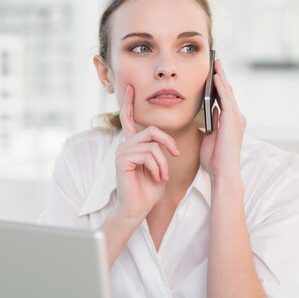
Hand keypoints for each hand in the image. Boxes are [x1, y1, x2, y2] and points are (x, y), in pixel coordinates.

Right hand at [114, 85, 179, 223]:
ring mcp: (122, 151)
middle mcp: (125, 145)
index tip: (131, 88)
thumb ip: (160, 151)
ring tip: (162, 176)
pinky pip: (148, 154)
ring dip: (163, 162)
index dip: (130, 103)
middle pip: (152, 130)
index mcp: (132, 144)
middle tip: (176, 155)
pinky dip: (157, 167)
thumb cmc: (149, 190)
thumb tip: (171, 143)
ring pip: (152, 145)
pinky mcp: (122, 160)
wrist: (138, 209)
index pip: (129, 119)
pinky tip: (156, 178)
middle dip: (169, 143)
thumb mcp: (159, 166)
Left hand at [200, 59, 246, 180]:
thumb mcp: (210, 137)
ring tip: (215, 64)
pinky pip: (226, 98)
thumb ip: (211, 123)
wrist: (222, 171)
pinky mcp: (233, 119)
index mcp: (231, 122)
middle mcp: (236, 117)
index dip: (220, 86)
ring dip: (221, 77)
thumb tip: (208, 113)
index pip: (225, 99)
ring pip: (228, 92)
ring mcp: (236, 117)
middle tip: (216, 62)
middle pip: (228, 92)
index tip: (214, 74)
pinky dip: (221, 86)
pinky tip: (215, 77)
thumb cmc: (215, 159)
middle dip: (221, 77)